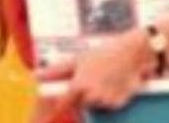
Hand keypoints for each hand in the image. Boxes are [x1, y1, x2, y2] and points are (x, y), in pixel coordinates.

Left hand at [35, 28, 151, 121]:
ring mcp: (105, 101)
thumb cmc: (103, 54)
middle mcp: (91, 95)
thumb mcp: (78, 59)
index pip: (63, 104)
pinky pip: (108, 106)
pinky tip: (114, 84)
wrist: (132, 52)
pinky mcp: (118, 104)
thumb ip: (57, 71)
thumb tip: (36, 75)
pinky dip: (110, 98)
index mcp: (79, 84)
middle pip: (80, 104)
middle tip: (91, 79)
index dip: (56, 109)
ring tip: (104, 79)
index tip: (47, 117)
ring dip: (97, 97)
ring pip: (95, 105)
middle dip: (83, 95)